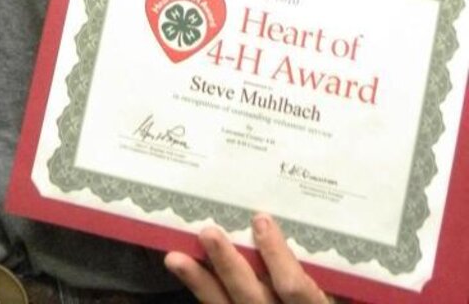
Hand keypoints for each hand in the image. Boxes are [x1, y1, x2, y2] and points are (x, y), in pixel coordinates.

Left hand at [164, 214, 337, 302]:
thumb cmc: (319, 298)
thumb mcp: (336, 291)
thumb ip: (320, 266)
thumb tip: (298, 217)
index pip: (296, 289)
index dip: (278, 257)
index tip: (260, 220)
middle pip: (252, 297)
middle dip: (229, 266)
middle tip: (208, 232)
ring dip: (200, 282)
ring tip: (176, 257)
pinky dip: (200, 290)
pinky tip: (181, 269)